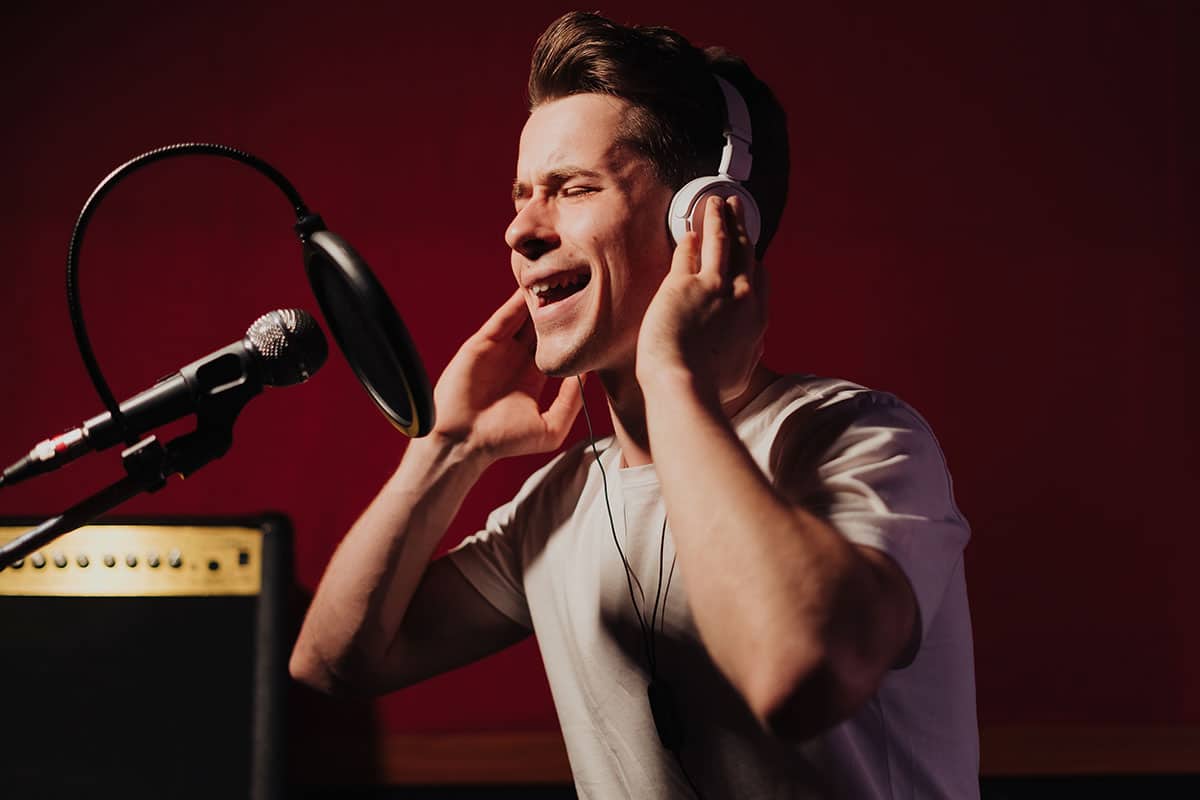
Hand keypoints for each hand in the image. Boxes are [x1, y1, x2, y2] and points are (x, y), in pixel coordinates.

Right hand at [427, 288, 582, 463]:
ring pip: (523, 319)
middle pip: (541, 328)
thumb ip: (570, 401)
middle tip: (578, 291)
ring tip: (558, 281)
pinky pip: (503, 319)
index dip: (571, 334)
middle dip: (557, 312)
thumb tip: (586, 374)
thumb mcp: (551, 428)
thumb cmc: (505, 441)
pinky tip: (529, 289)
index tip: (591, 319)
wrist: (464, 441)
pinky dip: (514, 304)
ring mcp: (499, 350)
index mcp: (533, 378)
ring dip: (538, 303)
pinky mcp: (483, 344)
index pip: (556, 348)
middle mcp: (517, 361)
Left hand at [636, 195, 767, 403]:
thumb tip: (755, 347)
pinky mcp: (686, 284)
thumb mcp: (741, 373)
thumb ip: (750, 353)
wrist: (684, 386)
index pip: (760, 280)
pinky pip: (692, 252)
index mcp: (756, 320)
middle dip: (743, 226)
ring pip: (723, 242)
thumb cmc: (708, 389)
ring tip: (719, 201)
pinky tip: (691, 229)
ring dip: (722, 218)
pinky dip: (695, 236)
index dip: (754, 262)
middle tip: (739, 208)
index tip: (750, 253)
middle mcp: (742, 297)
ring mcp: (715, 287)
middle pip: (746, 252)